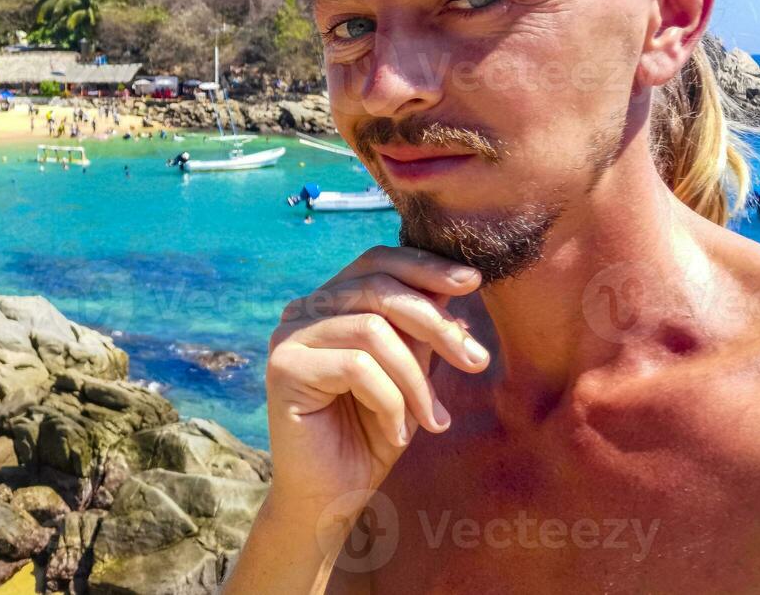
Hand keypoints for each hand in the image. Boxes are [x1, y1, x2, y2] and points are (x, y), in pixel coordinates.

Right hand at [264, 246, 489, 523]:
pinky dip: (390, 401)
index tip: (472, 281)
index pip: (377, 262)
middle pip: (379, 289)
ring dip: (416, 378)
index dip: (424, 266)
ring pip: (372, 329)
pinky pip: (356, 366)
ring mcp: (289, 336)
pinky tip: (396, 433)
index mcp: (331, 303)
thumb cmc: (371, 435)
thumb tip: (458, 292)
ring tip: (433, 420)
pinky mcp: (283, 367)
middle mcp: (304, 310)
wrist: (332, 498)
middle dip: (436, 324)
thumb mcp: (410, 376)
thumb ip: (422, 334)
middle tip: (476, 362)